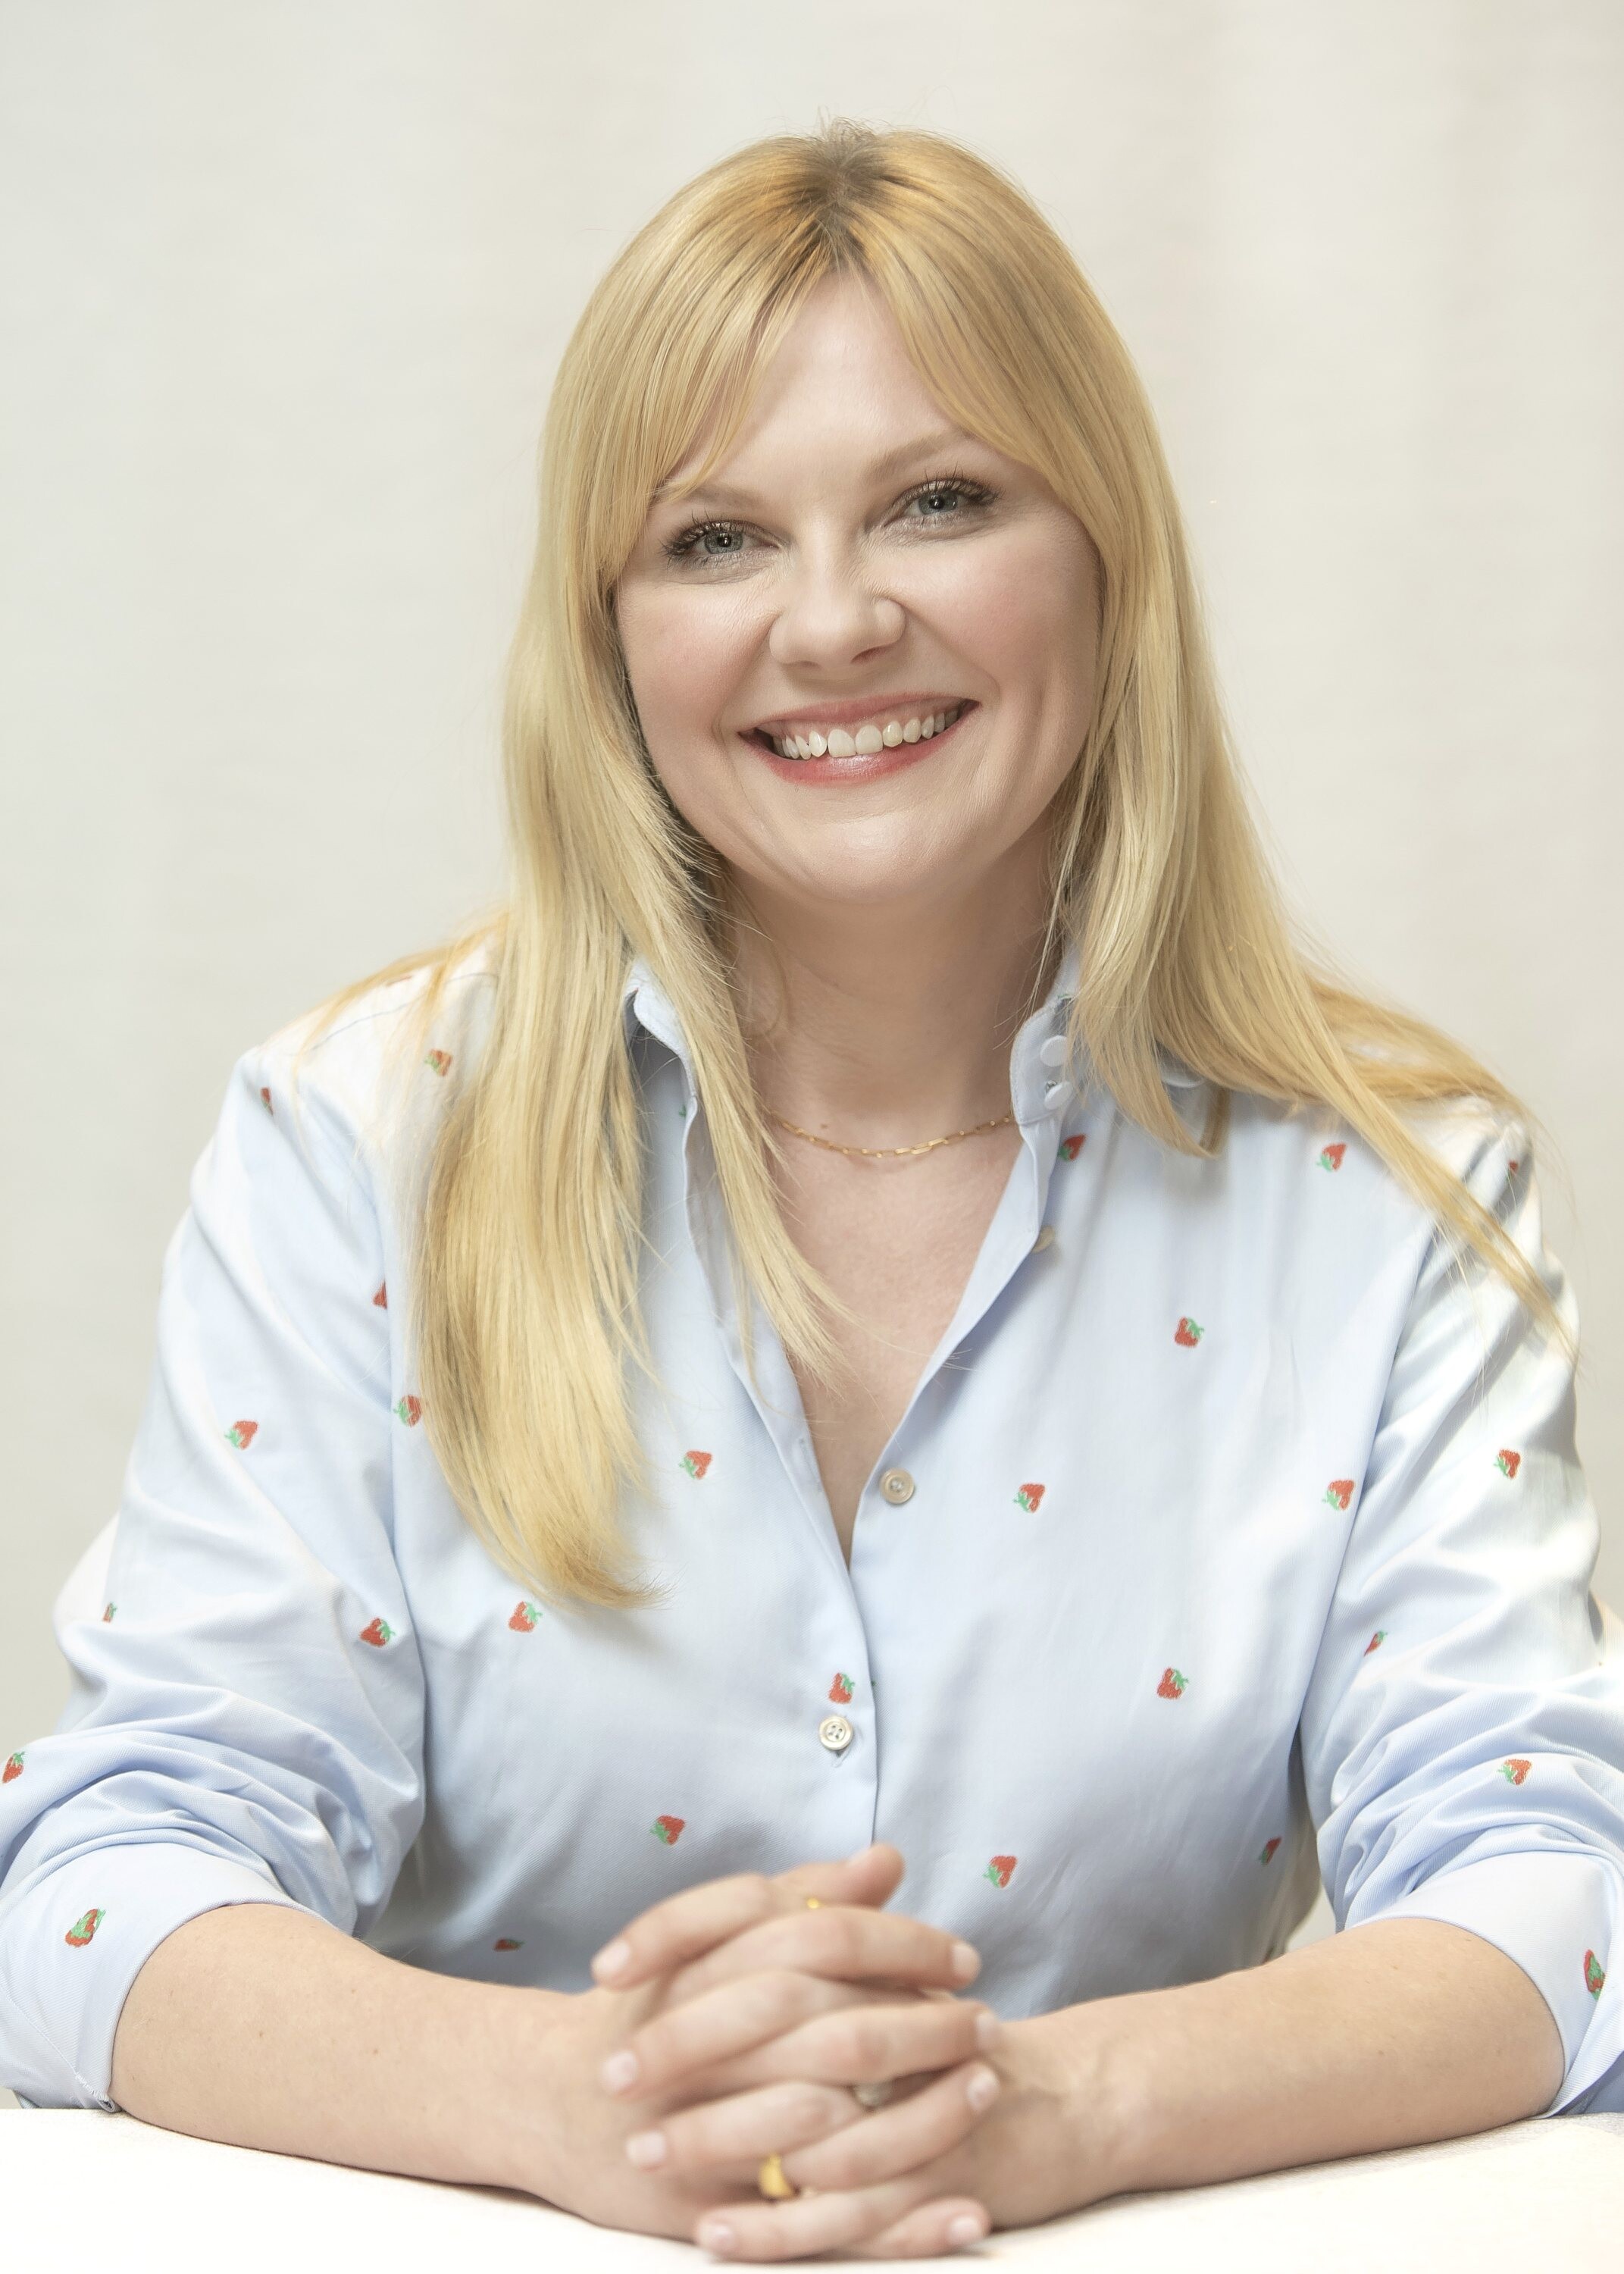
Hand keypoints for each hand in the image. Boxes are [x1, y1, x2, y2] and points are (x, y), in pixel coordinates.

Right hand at [512, 1844, 1003, 2256]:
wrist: (552, 2098)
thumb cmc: (650, 2006)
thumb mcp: (714, 1937)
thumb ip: (803, 1896)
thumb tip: (888, 1858)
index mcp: (710, 1968)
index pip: (822, 1943)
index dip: (901, 1947)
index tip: (962, 1956)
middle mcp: (708, 2048)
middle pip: (835, 2035)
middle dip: (923, 2029)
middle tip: (988, 2022)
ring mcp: (708, 2135)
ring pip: (831, 2131)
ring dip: (922, 2119)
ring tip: (987, 2092)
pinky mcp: (714, 2210)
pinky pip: (821, 2229)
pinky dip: (901, 2229)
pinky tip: (966, 2216)